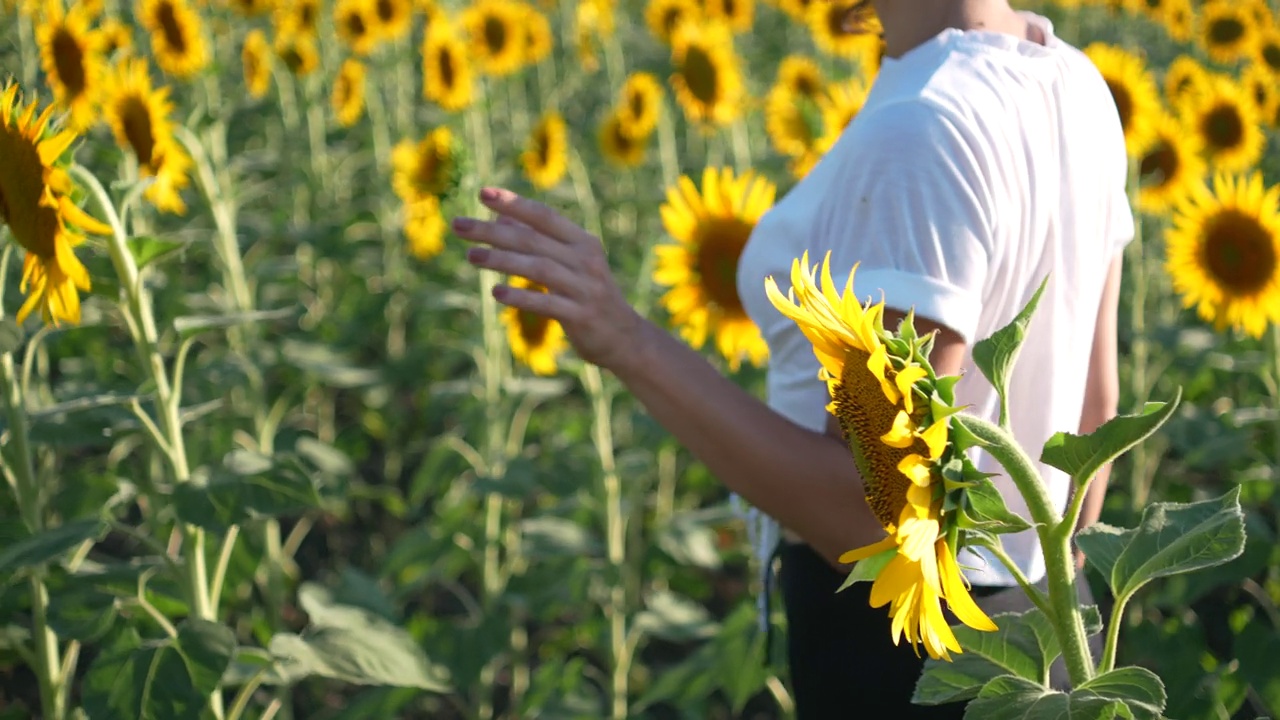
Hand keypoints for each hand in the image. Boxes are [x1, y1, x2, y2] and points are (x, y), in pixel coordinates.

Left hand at [450, 187, 647, 372]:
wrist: (623, 337)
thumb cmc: (587, 295)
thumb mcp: (568, 264)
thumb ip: (538, 242)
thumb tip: (500, 219)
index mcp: (583, 242)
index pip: (543, 216)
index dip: (513, 203)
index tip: (481, 193)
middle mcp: (586, 260)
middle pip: (533, 239)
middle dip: (492, 231)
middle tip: (458, 225)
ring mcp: (585, 288)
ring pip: (538, 268)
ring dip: (501, 260)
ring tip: (471, 256)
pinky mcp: (581, 315)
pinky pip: (547, 303)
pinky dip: (521, 296)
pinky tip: (496, 292)